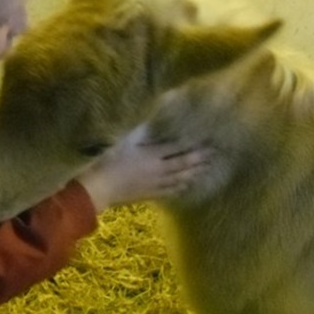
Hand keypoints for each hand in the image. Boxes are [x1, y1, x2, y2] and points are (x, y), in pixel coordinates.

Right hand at [75, 124, 209, 212]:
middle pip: (183, 163)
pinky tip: (186, 185)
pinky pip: (170, 190)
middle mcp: (158, 170)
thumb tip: (156, 119)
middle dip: (200, 159)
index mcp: (152, 155)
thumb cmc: (108, 160)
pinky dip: (180, 186)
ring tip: (206, 168)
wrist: (98, 188)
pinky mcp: (148, 194)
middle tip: (215, 154)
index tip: (208, 139)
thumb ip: (141, 129)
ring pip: (180, 178)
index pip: (178, 148)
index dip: (194, 144)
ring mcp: (154, 184)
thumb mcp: (124, 140)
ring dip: (194, 173)